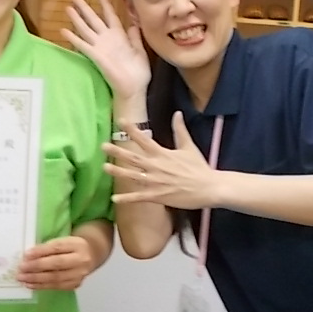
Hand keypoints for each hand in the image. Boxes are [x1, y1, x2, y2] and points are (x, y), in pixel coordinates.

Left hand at [17, 235, 98, 291]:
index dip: (41, 252)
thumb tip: (27, 257)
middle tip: (21, 269)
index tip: (26, 255)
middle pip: (57, 264)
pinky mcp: (76, 284)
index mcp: (77, 244)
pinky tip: (31, 285)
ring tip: (22, 279)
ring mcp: (80, 274)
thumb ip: (48, 248)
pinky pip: (57, 286)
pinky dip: (42, 286)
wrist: (91, 255)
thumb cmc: (71, 247)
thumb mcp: (63, 241)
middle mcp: (81, 260)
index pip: (57, 248)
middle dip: (36, 267)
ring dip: (36, 279)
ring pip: (56, 278)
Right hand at [61, 0, 150, 101]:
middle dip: (85, 8)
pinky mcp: (95, 56)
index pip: (110, 16)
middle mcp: (107, 39)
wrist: (133, 88)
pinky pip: (83, 44)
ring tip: (67, 8)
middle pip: (94, 20)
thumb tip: (134, 24)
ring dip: (77, 19)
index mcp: (119, 36)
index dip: (105, 5)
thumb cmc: (138, 72)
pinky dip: (73, 38)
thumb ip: (135, 38)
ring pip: (86, 29)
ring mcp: (100, 47)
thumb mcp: (140, 51)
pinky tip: (63, 31)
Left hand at [103, 114, 221, 210]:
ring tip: (104, 167)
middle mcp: (156, 167)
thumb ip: (180, 130)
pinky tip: (114, 198)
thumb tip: (177, 113)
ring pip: (133, 176)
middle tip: (103, 146)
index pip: (144, 139)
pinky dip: (126, 198)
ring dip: (118, 172)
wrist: (209, 188)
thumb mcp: (189, 147)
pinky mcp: (158, 196)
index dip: (132, 130)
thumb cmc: (199, 168)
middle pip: (133, 158)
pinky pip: (139, 197)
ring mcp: (156, 182)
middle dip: (117, 152)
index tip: (120, 121)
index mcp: (163, 154)